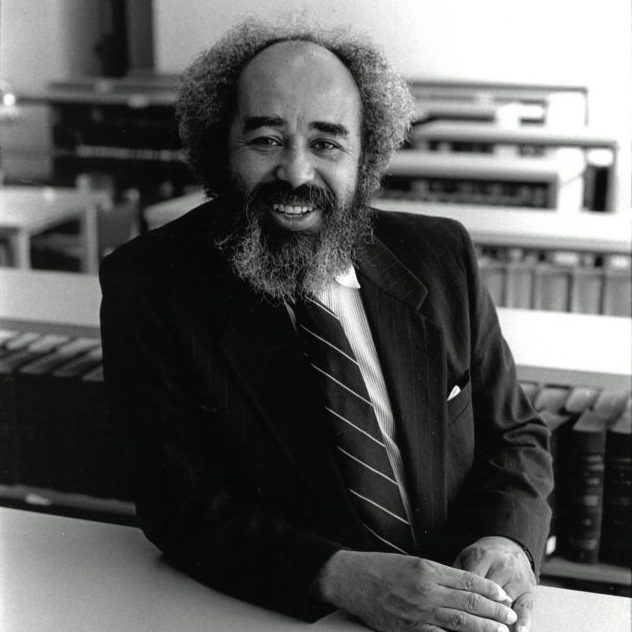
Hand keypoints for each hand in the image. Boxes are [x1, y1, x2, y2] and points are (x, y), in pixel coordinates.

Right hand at [316, 550, 517, 631]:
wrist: (352, 579)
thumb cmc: (380, 568)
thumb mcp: (411, 563)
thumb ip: (436, 575)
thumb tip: (462, 587)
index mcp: (427, 568)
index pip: (467, 578)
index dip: (488, 588)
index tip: (503, 594)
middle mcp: (426, 588)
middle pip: (468, 600)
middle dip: (494, 610)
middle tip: (512, 615)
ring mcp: (418, 610)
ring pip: (459, 620)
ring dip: (483, 626)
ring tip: (501, 630)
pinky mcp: (408, 627)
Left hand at [453, 537, 535, 631]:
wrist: (509, 546)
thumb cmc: (482, 556)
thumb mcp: (466, 557)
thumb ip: (456, 574)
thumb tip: (446, 593)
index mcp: (482, 557)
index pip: (471, 584)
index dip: (462, 601)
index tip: (454, 614)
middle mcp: (501, 567)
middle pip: (489, 597)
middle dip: (479, 614)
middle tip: (468, 624)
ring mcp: (517, 579)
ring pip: (506, 605)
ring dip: (497, 621)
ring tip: (489, 629)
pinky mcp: (529, 590)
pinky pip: (527, 608)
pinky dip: (524, 622)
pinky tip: (519, 631)